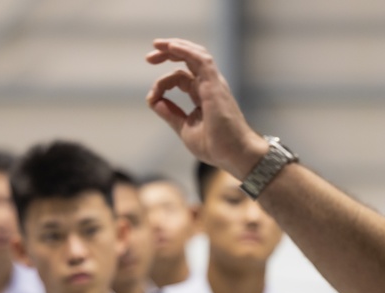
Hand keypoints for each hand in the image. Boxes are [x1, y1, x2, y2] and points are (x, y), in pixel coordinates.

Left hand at [146, 38, 269, 178]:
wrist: (235, 155)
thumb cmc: (216, 146)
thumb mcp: (184, 129)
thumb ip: (170, 113)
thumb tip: (154, 100)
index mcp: (202, 95)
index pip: (180, 78)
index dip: (163, 84)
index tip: (152, 98)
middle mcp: (209, 85)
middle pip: (188, 60)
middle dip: (168, 54)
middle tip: (149, 57)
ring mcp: (213, 83)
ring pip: (195, 54)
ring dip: (175, 47)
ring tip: (156, 45)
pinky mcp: (215, 85)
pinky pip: (201, 60)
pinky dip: (186, 51)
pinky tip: (171, 47)